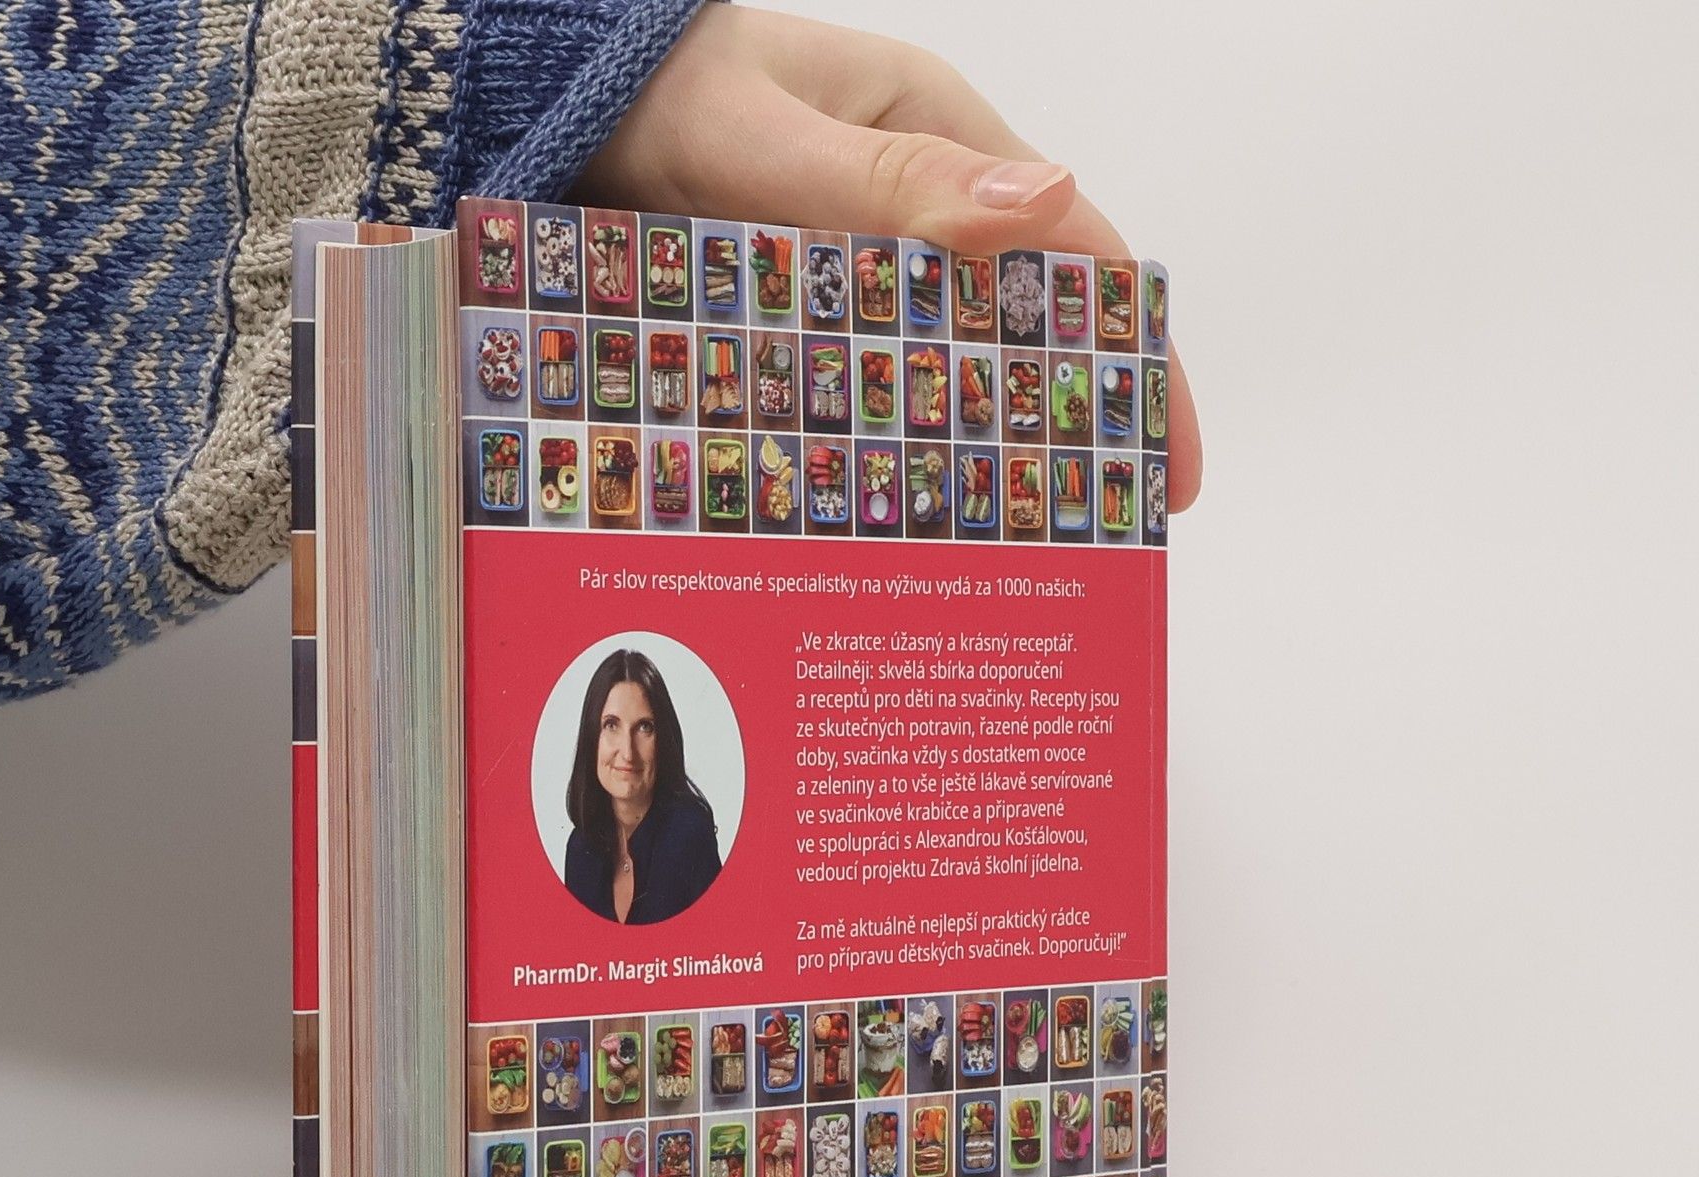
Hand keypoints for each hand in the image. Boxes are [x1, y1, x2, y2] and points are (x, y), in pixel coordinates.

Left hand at [580, 4, 1201, 509]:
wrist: (546, 102)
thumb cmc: (654, 88)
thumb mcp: (767, 135)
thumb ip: (886, 180)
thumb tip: (1040, 203)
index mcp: (937, 138)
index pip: (1071, 249)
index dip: (1131, 356)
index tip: (1167, 458)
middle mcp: (910, 203)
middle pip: (1019, 320)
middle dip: (1067, 420)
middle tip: (1103, 533)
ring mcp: (854, 261)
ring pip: (945, 361)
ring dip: (981, 444)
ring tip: (1013, 551)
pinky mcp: (799, 308)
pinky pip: (864, 378)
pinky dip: (893, 439)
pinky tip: (901, 511)